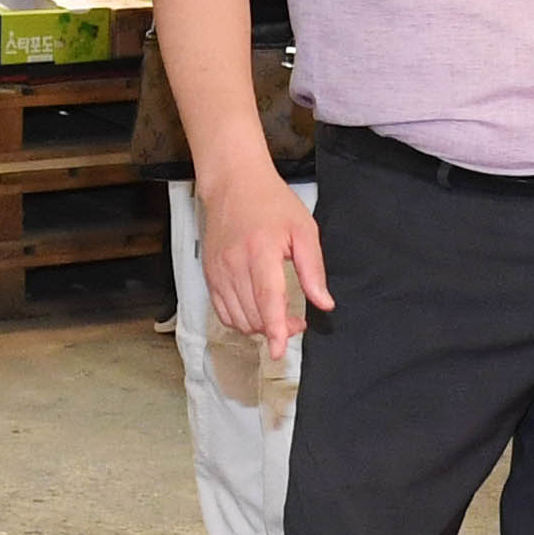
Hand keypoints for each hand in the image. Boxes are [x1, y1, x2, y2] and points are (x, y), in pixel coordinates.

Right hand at [205, 177, 335, 344]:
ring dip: (259, 328)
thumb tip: (324, 303)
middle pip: (253, 314)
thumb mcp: (304, 230)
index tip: (279, 350)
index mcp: (261, 251)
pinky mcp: (210, 275)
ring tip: (278, 317)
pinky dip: (241, 321)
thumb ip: (314, 270)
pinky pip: (223, 312)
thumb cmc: (271, 203)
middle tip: (297, 322)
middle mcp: (235, 264)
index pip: (267, 299)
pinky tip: (256, 313)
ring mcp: (219, 271)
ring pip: (238, 318)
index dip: (275, 328)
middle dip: (276, 329)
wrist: (234, 184)